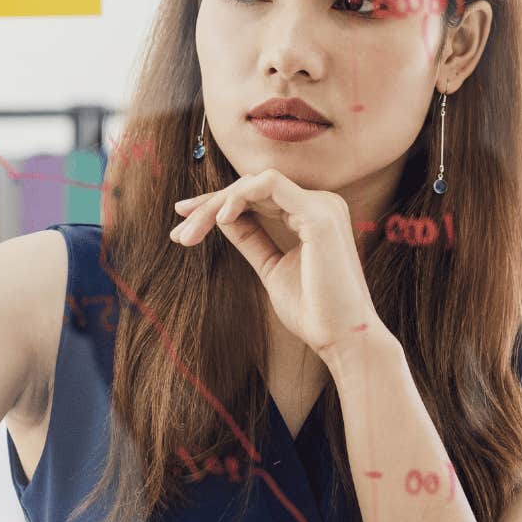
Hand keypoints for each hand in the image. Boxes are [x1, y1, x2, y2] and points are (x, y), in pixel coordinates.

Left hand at [169, 168, 382, 353]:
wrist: (342, 338)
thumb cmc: (314, 311)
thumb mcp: (272, 268)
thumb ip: (251, 239)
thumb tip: (222, 217)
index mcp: (311, 215)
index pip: (256, 198)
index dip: (216, 206)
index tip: (183, 227)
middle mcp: (320, 203)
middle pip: (251, 188)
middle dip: (209, 206)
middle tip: (179, 233)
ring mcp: (322, 204)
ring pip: (255, 183)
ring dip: (216, 203)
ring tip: (191, 232)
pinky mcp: (319, 213)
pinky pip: (270, 184)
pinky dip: (240, 196)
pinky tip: (220, 219)